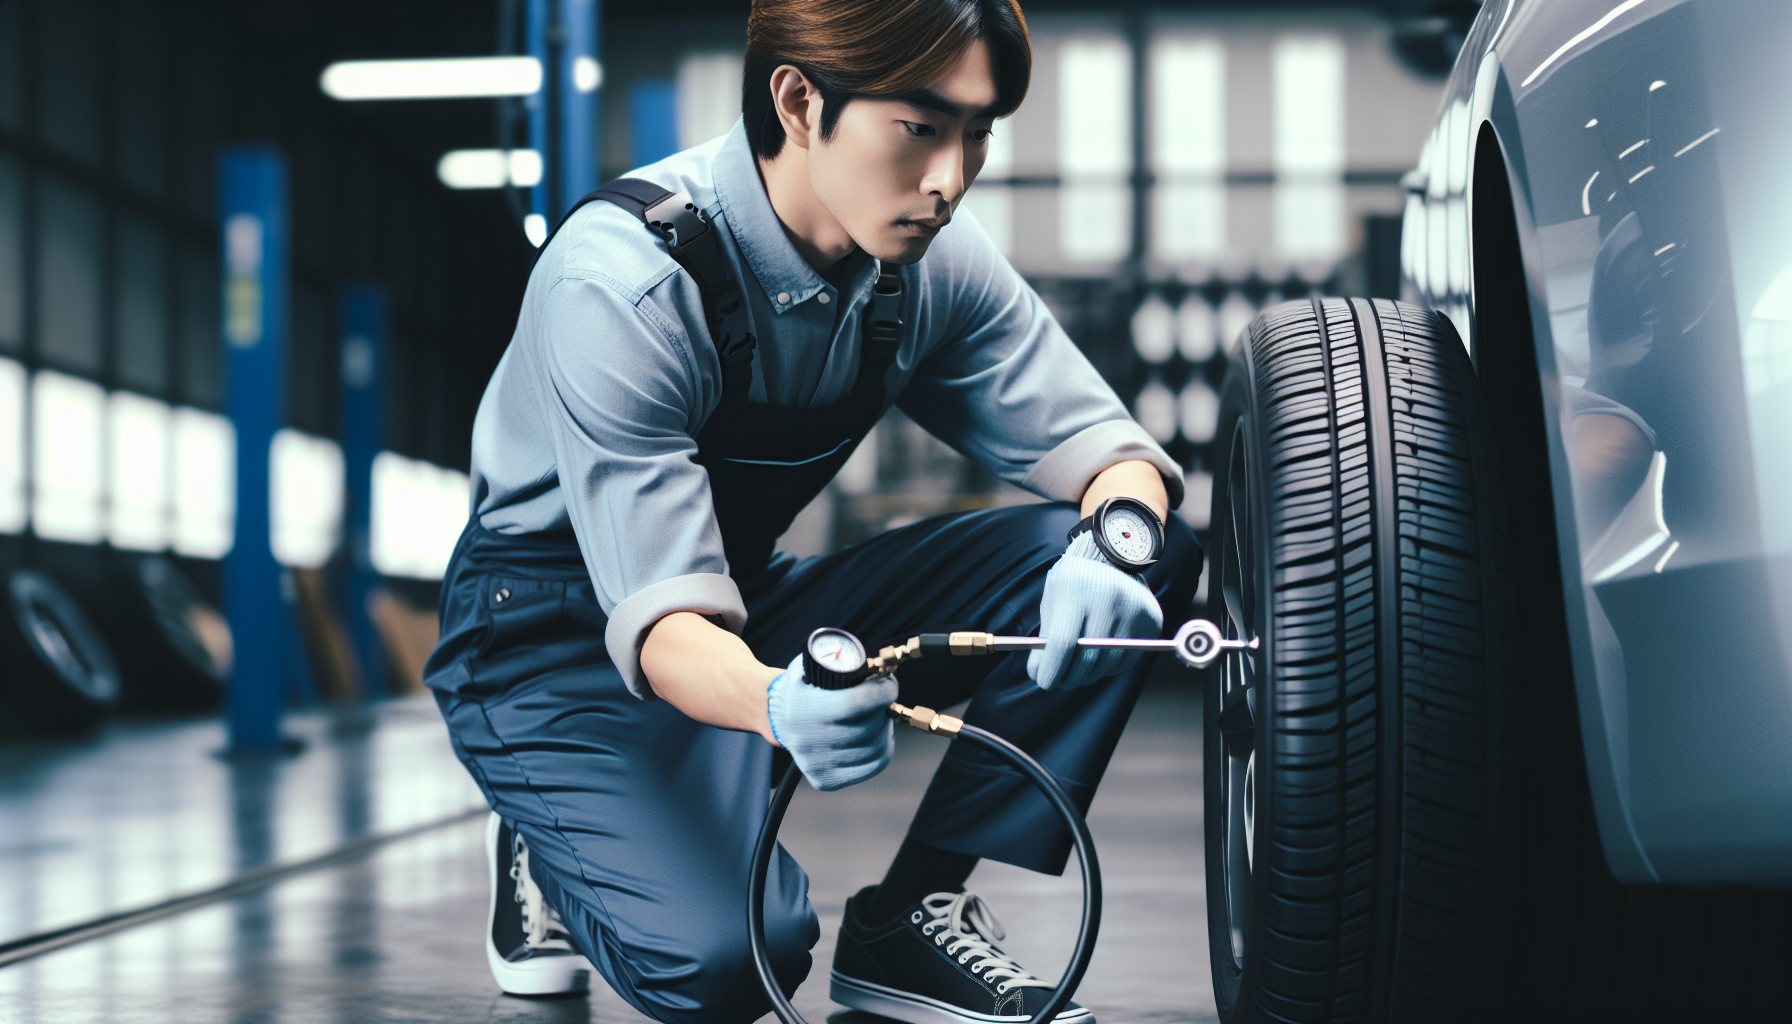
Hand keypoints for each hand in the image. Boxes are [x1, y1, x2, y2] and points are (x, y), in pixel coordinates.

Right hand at [766, 655, 897, 790]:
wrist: (774, 717)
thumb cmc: (799, 689)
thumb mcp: (809, 666)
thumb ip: (837, 661)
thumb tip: (873, 666)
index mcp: (803, 709)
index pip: (856, 703)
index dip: (881, 692)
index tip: (889, 685)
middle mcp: (808, 740)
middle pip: (868, 726)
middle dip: (883, 709)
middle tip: (883, 698)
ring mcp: (816, 763)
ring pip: (874, 748)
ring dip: (884, 729)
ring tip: (878, 716)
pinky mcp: (825, 779)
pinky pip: (871, 767)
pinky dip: (883, 750)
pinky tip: (878, 736)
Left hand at [1028, 532, 1162, 689]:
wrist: (1113, 561)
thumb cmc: (1075, 585)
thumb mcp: (1054, 600)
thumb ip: (1045, 636)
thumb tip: (1038, 673)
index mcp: (1078, 588)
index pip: (1063, 642)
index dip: (1051, 668)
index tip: (1043, 682)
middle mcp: (1110, 598)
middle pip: (1087, 657)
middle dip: (1068, 677)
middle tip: (1059, 681)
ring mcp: (1134, 610)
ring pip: (1107, 663)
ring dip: (1088, 675)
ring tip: (1077, 670)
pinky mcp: (1151, 622)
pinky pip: (1126, 660)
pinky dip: (1108, 667)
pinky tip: (1098, 658)